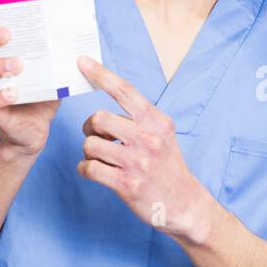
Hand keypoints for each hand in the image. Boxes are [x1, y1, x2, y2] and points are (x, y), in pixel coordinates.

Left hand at [76, 56, 214, 243]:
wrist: (185, 204)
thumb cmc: (167, 167)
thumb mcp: (163, 136)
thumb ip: (141, 119)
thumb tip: (108, 104)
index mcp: (157, 122)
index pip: (126, 91)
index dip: (101, 74)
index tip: (82, 62)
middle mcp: (149, 139)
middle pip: (99, 118)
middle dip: (91, 128)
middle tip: (97, 137)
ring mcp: (138, 162)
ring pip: (90, 145)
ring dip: (89, 152)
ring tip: (101, 159)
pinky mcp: (127, 184)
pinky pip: (89, 168)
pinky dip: (86, 169)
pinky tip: (96, 173)